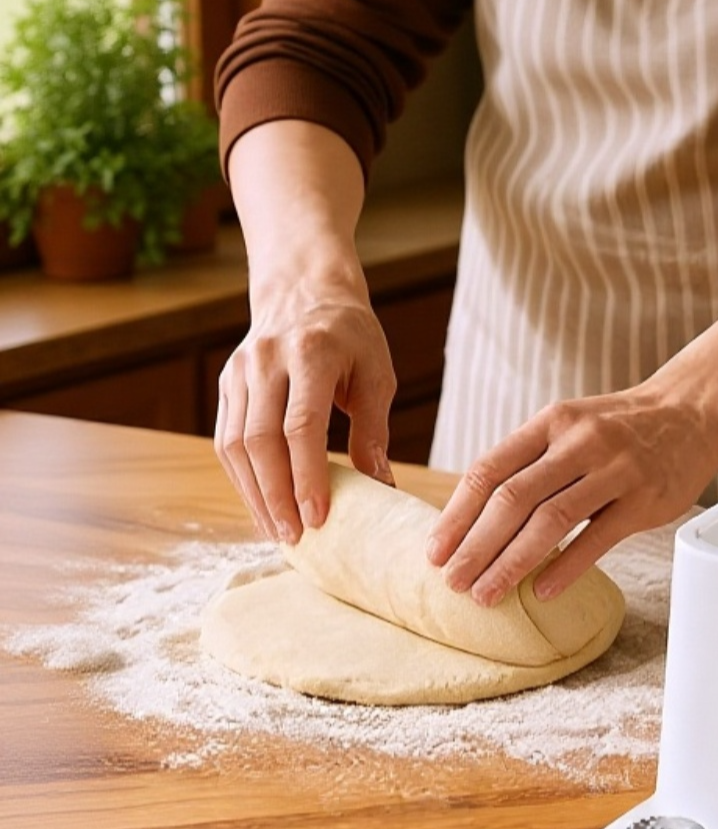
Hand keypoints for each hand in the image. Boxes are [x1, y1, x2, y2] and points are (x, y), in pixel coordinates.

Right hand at [214, 270, 396, 542]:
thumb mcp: (377, 375)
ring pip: (235, 445)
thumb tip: (380, 488)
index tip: (319, 517)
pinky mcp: (227, 384)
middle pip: (261, 440)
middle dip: (277, 495)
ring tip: (279, 532)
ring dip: (255, 494)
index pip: (301, 425)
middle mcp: (266, 360)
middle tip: (296, 537)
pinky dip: (243, 478)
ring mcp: (240, 372)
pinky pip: (227, 440)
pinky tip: (262, 506)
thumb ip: (374, 430)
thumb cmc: (352, 338)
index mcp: (310, 353)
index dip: (307, 476)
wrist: (306, 291)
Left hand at [426, 381, 717, 604]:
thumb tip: (478, 519)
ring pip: (550, 520)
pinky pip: (597, 538)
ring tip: (487, 593)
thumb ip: (531, 462)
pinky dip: (565, 567)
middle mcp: (579, 442)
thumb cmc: (622, 428)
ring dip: (512, 562)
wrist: (692, 412)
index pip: (489, 470)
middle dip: (476, 546)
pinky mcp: (644, 499)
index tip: (436, 552)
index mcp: (550, 422)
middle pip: (512, 499)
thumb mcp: (571, 426)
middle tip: (453, 583)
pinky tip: (541, 591)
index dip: (457, 515)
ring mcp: (614, 470)